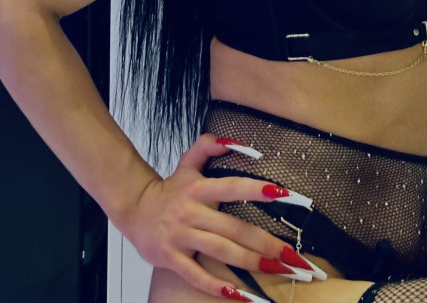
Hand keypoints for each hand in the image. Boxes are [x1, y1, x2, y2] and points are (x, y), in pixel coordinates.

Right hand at [118, 132, 319, 296]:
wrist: (134, 210)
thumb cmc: (170, 189)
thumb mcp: (187, 163)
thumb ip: (208, 145)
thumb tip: (233, 139)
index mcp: (198, 188)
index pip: (232, 186)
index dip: (257, 189)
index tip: (284, 194)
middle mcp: (191, 212)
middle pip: (234, 228)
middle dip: (265, 241)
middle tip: (292, 253)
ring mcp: (181, 237)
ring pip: (221, 252)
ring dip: (251, 262)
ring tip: (277, 269)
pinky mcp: (171, 259)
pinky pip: (196, 275)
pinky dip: (217, 286)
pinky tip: (239, 294)